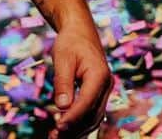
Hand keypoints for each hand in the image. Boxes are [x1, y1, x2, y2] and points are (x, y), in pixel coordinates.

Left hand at [47, 19, 113, 138]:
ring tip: (56, 137)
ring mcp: (104, 91)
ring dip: (77, 130)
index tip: (58, 127)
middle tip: (54, 137)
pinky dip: (80, 124)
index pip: (87, 102)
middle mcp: (106, 86)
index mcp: (100, 75)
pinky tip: (66, 131)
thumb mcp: (62, 58)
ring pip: (93, 118)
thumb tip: (62, 108)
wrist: (80, 32)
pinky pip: (91, 114)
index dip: (73, 117)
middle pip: (92, 115)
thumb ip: (63, 82)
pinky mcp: (99, 95)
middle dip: (74, 128)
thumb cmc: (70, 42)